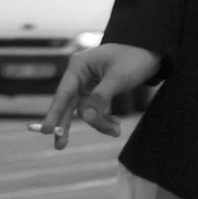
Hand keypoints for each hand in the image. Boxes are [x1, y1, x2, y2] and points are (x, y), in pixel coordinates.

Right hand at [38, 41, 161, 147]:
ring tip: (116, 131)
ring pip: (85, 111)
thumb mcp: (119, 77)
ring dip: (99, 124)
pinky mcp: (95, 91)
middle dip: (67, 126)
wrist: (150, 52)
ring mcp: (86, 84)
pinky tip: (116, 125)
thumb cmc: (134, 59)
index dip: (55, 114)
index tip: (47, 130)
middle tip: (60, 147)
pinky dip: (104, 120)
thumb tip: (88, 118)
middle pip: (68, 105)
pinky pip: (95, 111)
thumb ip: (101, 97)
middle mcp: (79, 75)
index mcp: (79, 66)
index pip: (64, 93)